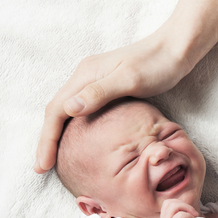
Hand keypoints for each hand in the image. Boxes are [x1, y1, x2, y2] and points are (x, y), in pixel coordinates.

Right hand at [35, 33, 191, 173]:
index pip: (56, 110)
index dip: (47, 139)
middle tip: (42, 168)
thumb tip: (69, 108)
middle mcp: (84, 76)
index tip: (42, 165)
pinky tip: (79, 142)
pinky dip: (74, 128)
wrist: (176, 49)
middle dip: (48, 140)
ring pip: (67, 111)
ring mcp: (95, 81)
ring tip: (54, 159)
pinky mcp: (107, 87)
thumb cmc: (157, 64)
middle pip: (57, 111)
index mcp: (85, 75)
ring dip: (58, 134)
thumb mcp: (129, 80)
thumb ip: (99, 93)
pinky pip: (82, 110)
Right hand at [155, 200, 198, 217]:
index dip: (181, 204)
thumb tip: (193, 213)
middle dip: (185, 205)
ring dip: (188, 210)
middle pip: (171, 202)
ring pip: (175, 206)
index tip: (189, 213)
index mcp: (165, 217)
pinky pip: (181, 216)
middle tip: (193, 214)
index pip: (169, 202)